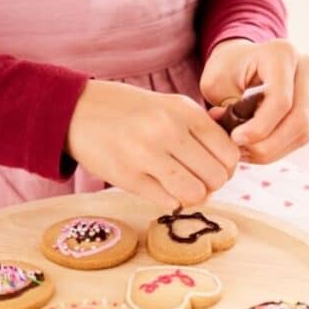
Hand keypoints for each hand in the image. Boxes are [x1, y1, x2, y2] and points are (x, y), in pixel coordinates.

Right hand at [66, 80, 239, 208]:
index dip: (226, 167)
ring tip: (179, 187)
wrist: (78, 110)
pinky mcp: (128, 177)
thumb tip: (230, 160)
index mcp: (184, 111)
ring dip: (192, 196)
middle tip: (196, 179)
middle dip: (211, 184)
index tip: (212, 167)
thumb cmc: (130, 111)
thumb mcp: (169, 106)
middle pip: (217, 177)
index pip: (229, 153)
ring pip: (195, 193)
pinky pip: (169, 202)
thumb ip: (201, 128)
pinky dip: (170, 200)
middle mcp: (169, 131)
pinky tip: (160, 188)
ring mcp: (147, 155)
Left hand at [200, 38, 308, 162]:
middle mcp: (308, 67)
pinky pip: (302, 136)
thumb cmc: (228, 70)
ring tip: (246, 151)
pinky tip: (257, 147)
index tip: (236, 139)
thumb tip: (238, 137)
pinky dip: (279, 148)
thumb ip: (227, 108)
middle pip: (299, 120)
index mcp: (283, 53)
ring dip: (273, 150)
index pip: (281, 100)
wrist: (244, 62)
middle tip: (241, 151)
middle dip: (268, 144)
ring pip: (303, 133)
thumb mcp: (216, 82)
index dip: (260, 127)